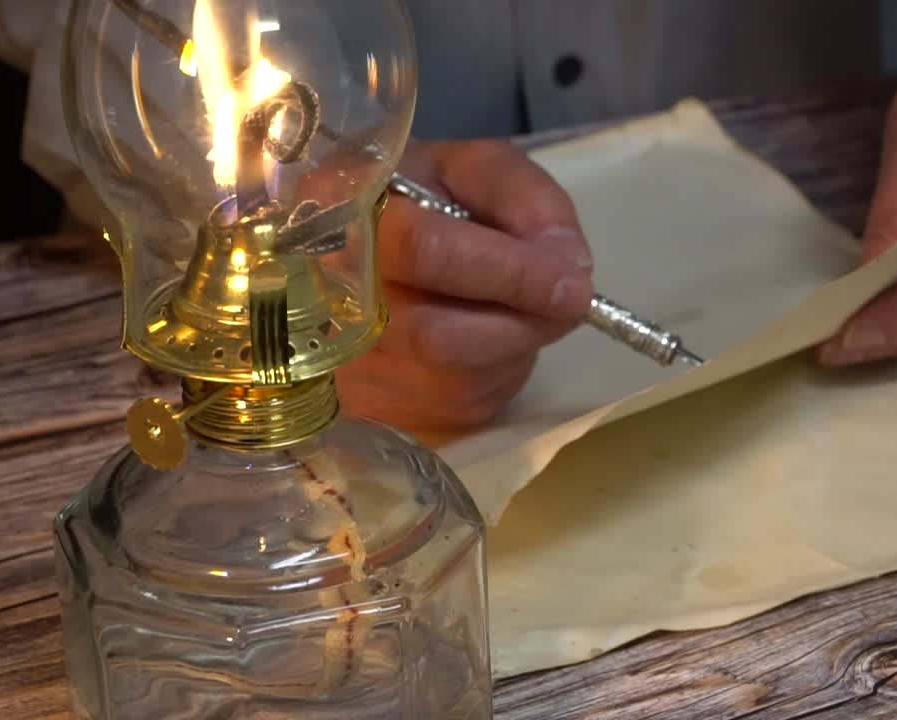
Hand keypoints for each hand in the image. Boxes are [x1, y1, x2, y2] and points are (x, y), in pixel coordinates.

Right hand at [336, 140, 593, 432]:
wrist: (371, 253)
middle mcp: (321, 294)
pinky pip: (458, 400)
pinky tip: (489, 331)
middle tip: (569, 298)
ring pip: (453, 375)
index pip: (426, 251)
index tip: (575, 281)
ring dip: (513, 342)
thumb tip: (567, 265)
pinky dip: (496, 366)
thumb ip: (526, 198)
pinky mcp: (377, 410)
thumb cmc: (426, 200)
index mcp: (337, 212)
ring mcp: (343, 363)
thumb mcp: (475, 170)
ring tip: (521, 304)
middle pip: (437, 334)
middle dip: (519, 317)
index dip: (510, 271)